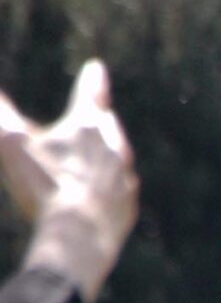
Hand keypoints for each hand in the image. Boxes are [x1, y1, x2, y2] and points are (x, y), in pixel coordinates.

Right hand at [0, 60, 138, 302]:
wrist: (80, 236)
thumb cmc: (44, 185)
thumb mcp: (12, 144)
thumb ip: (0, 113)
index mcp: (87, 125)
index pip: (91, 91)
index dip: (91, 77)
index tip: (96, 66)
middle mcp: (114, 147)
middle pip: (107, 125)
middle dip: (98, 119)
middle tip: (96, 113)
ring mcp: (124, 178)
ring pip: (117, 158)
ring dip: (105, 154)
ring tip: (96, 156)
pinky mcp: (127, 208)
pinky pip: (118, 192)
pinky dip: (107, 189)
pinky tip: (98, 195)